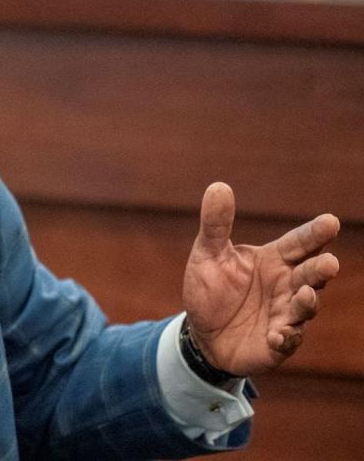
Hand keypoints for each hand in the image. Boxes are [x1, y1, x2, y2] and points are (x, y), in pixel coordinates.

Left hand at [182, 183, 340, 375]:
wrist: (201, 335)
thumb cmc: (210, 290)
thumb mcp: (208, 255)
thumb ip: (215, 225)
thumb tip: (217, 186)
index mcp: (273, 260)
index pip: (299, 243)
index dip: (315, 233)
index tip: (330, 222)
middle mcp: (286, 285)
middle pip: (310, 274)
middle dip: (321, 269)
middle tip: (328, 263)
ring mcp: (285, 315)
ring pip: (304, 307)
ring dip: (306, 302)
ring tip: (304, 294)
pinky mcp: (278, 343)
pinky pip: (287, 340)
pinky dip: (285, 337)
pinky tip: (277, 334)